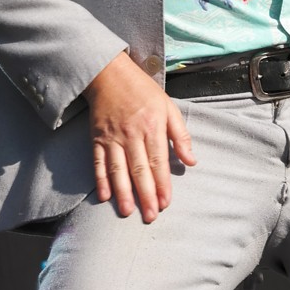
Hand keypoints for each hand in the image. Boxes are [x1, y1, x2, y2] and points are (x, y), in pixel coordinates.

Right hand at [84, 52, 196, 221]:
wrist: (109, 74)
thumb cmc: (143, 92)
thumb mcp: (169, 107)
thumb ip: (180, 135)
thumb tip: (191, 161)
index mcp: (152, 127)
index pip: (158, 161)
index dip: (162, 184)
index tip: (166, 203)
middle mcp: (131, 134)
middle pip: (139, 169)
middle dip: (145, 195)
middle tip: (150, 216)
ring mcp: (112, 137)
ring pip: (118, 169)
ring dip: (123, 192)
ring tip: (127, 212)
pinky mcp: (97, 138)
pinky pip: (99, 162)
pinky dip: (100, 180)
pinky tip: (105, 196)